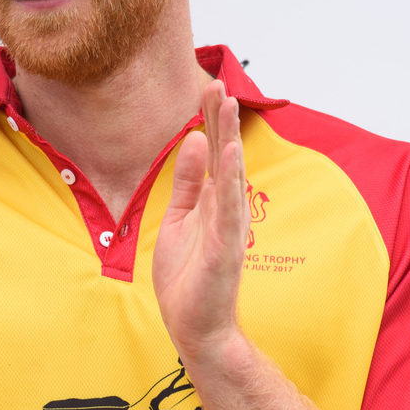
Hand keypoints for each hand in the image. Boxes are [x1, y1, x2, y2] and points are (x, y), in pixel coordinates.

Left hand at [152, 81, 247, 361]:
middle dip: (221, 119)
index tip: (207, 88)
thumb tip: (193, 141)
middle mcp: (224, 210)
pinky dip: (230, 180)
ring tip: (229, 103)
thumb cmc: (188, 279)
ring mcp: (228, 228)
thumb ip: (188, 184)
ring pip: (231, 175)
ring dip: (229, 138)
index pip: (212, 153)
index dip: (210, 121)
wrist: (196, 328)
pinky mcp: (226, 248)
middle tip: (218, 82)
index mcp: (211, 203)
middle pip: (224, 155)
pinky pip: (229, 209)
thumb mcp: (179, 220)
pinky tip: (229, 153)